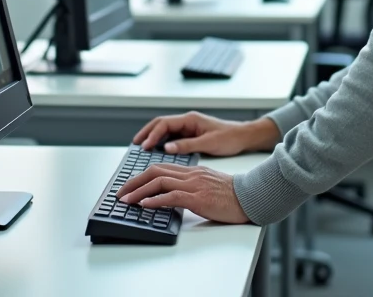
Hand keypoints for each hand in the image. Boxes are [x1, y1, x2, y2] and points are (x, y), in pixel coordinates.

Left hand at [116, 163, 249, 224]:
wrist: (251, 196)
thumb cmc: (232, 195)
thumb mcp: (208, 186)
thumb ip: (191, 186)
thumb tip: (173, 197)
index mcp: (192, 170)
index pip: (161, 168)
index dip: (142, 176)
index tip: (129, 186)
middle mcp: (190, 174)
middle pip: (155, 171)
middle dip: (134, 182)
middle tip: (121, 193)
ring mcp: (194, 184)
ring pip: (159, 181)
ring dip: (139, 191)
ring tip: (126, 200)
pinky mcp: (198, 197)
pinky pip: (171, 196)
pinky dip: (154, 200)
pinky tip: (144, 205)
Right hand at [133, 111, 279, 155]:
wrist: (243, 137)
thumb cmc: (229, 137)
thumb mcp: (208, 143)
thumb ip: (187, 145)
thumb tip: (167, 148)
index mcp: (190, 119)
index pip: (164, 123)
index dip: (152, 134)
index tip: (144, 146)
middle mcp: (187, 121)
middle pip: (160, 124)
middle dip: (147, 133)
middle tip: (135, 145)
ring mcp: (188, 127)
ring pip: (164, 130)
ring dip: (152, 137)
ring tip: (141, 148)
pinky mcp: (190, 135)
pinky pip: (171, 137)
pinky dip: (161, 142)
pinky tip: (156, 151)